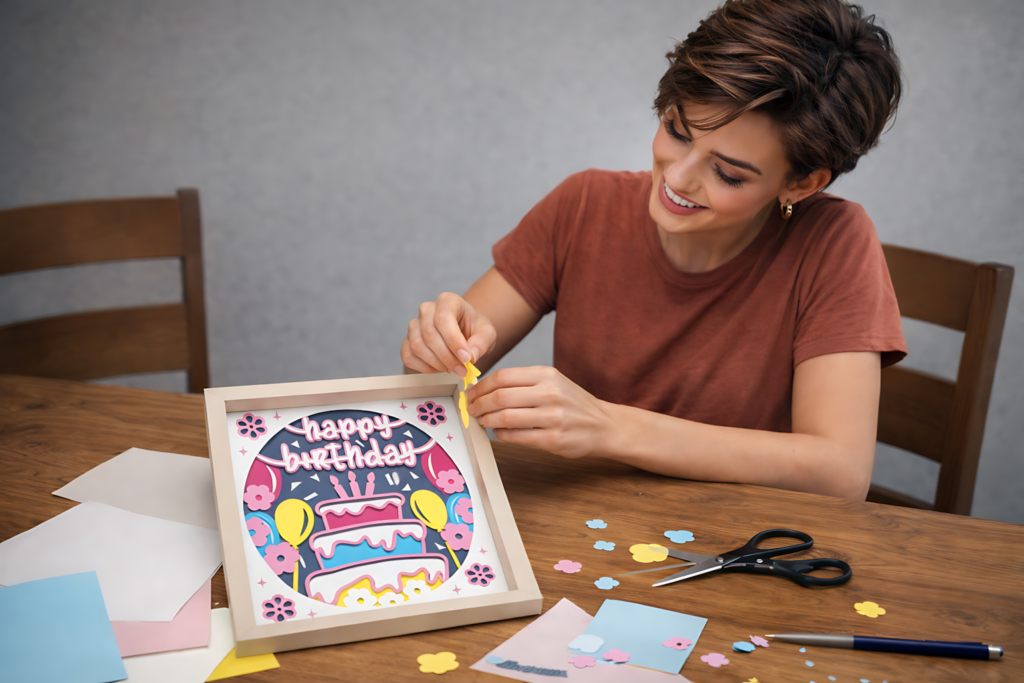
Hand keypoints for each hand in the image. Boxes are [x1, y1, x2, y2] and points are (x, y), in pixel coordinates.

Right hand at [401, 292, 496, 376]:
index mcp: (447, 301)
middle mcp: (427, 309)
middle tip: (462, 369)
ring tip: (453, 368)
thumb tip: (471, 355)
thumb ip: (482, 342)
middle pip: (429, 334)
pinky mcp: (407, 340)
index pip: (443, 318)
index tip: (466, 358)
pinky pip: (408, 356)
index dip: (453, 341)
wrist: (464, 333)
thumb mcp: (487, 333)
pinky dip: (424, 368)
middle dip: (447, 357)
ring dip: (436, 363)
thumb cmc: (474, 330)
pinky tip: (439, 368)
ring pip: (417, 346)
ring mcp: (414, 325)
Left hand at [466, 366, 611, 458]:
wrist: (604, 425)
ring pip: (505, 417)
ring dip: (487, 420)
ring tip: (483, 421)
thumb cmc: (573, 403)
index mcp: (546, 375)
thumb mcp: (553, 382)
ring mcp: (553, 417)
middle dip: (479, 404)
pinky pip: (516, 436)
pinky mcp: (553, 439)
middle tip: (472, 410)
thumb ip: (523, 382)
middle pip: (500, 396)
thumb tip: (486, 387)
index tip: (471, 394)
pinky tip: (500, 432)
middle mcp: (550, 393)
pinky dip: (501, 435)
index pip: (502, 377)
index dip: (480, 387)